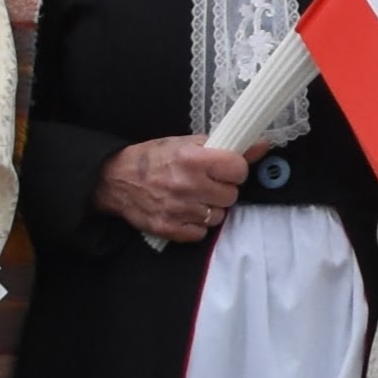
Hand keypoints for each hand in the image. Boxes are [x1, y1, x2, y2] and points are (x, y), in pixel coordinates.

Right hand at [98, 139, 249, 240]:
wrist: (115, 179)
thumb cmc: (154, 158)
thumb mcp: (186, 144)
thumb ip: (226, 147)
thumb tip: (262, 145)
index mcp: (192, 159)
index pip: (238, 169)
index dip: (235, 169)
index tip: (227, 169)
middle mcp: (186, 185)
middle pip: (231, 195)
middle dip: (222, 189)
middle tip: (207, 183)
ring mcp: (178, 209)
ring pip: (218, 216)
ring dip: (210, 208)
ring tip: (194, 197)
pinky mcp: (169, 228)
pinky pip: (201, 233)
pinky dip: (196, 225)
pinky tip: (185, 211)